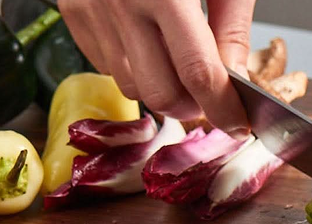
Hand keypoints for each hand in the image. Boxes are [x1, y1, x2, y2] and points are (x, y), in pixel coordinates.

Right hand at [57, 0, 253, 137]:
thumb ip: (230, 23)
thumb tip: (234, 78)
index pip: (199, 73)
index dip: (222, 108)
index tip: (238, 124)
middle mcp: (122, 5)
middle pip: (160, 94)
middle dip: (191, 106)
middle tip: (210, 95)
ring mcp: (91, 11)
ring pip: (129, 86)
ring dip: (160, 89)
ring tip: (178, 63)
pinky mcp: (73, 12)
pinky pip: (104, 64)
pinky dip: (132, 66)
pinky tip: (147, 42)